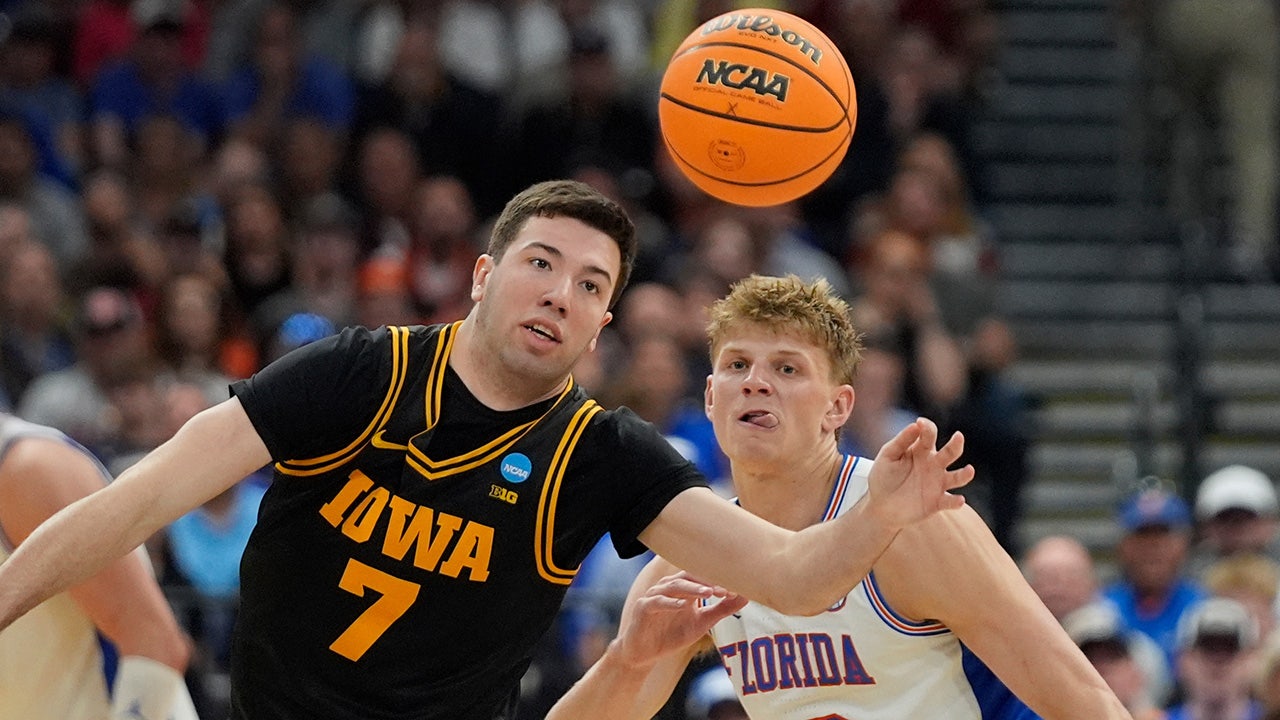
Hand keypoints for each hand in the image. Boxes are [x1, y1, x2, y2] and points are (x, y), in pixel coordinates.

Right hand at [609, 572, 746, 670]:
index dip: (717, 581)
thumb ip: (721, 609)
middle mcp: (668, 587)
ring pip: (673, 586)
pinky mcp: (643, 607)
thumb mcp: (701, 622)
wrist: (645, 653)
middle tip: (724, 590)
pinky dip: (670, 603)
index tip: (735, 589)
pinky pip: (657, 602)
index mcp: (683, 587)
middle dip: (707, 582)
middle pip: (688, 576)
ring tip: (708, 593)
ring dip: (691, 588)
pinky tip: (683, 606)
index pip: (702, 577)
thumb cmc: (672, 634)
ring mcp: (654, 595)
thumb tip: (746, 596)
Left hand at [865, 417, 971, 529]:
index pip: (929, 434)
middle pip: (950, 452)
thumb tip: (915, 424)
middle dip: (956, 444)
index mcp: (921, 450)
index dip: (927, 427)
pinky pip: (950, 501)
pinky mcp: (937, 502)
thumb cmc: (884, 476)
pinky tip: (959, 499)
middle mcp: (934, 464)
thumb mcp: (888, 456)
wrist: (880, 506)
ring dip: (965, 474)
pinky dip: (956, 501)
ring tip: (970, 470)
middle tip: (958, 436)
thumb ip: (901, 441)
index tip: (920, 423)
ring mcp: (938, 483)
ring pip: (957, 477)